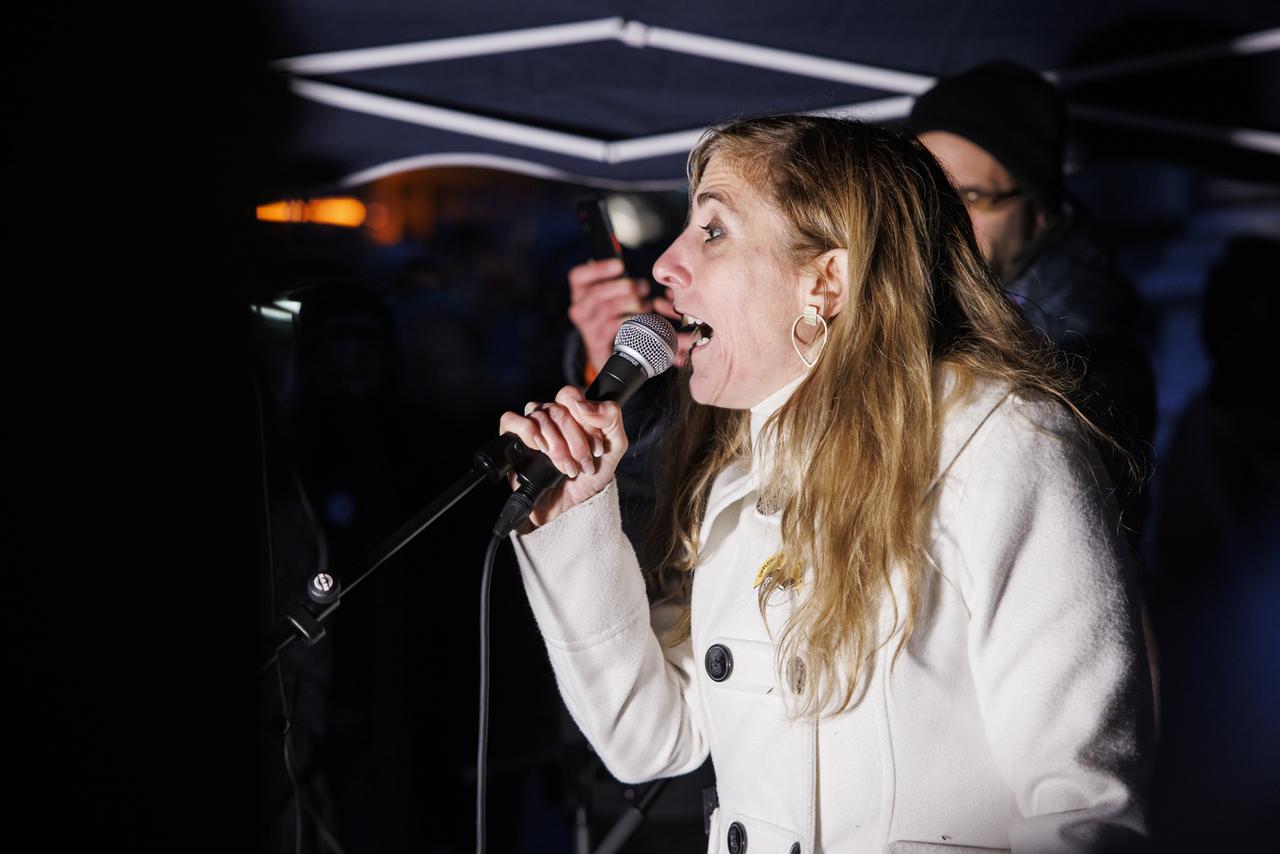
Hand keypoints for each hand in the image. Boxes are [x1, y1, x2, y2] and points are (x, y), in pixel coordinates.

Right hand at [498, 385, 627, 527]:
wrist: (574, 509)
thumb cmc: (591, 478)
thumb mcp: (615, 446)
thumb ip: (610, 417)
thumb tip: (582, 404)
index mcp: (572, 413)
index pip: (570, 395)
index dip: (585, 419)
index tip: (597, 447)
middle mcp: (550, 418)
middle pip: (557, 410)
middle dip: (575, 442)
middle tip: (584, 465)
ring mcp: (531, 429)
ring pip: (538, 415)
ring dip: (557, 446)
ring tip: (567, 468)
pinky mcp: (512, 443)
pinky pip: (510, 421)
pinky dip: (526, 431)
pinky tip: (539, 448)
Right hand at [568, 258, 685, 371]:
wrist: (607, 347)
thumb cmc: (612, 311)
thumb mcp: (610, 293)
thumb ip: (614, 279)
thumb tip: (623, 266)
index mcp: (578, 291)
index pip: (578, 276)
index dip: (599, 269)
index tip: (620, 265)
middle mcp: (578, 308)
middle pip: (597, 293)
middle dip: (623, 287)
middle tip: (643, 286)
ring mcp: (586, 326)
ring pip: (608, 309)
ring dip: (632, 303)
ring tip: (646, 303)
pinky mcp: (596, 341)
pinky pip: (615, 326)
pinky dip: (631, 318)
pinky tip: (642, 316)